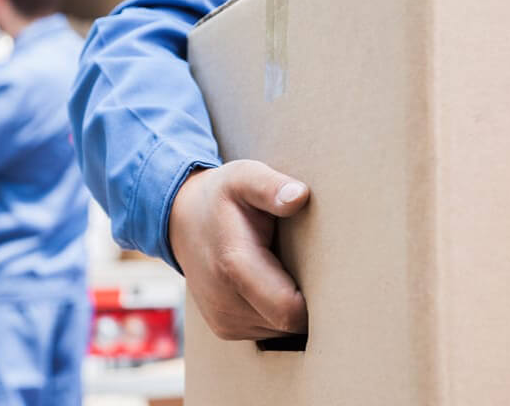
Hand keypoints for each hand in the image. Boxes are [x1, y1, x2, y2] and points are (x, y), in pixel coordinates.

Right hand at [169, 160, 310, 339]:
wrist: (181, 219)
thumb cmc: (221, 196)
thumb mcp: (245, 178)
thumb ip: (271, 187)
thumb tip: (299, 196)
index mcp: (234, 264)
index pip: (289, 310)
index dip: (316, 298)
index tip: (328, 273)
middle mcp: (225, 301)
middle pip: (289, 324)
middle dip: (308, 302)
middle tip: (311, 265)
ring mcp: (223, 320)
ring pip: (280, 331)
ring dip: (290, 308)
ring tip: (286, 271)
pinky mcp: (225, 328)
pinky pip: (267, 331)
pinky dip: (275, 313)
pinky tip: (273, 283)